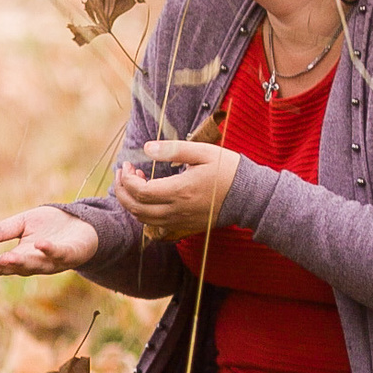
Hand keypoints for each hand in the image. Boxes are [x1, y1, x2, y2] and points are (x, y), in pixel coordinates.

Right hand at [0, 206, 100, 276]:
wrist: (82, 222)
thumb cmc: (51, 225)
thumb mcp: (22, 224)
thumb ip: (0, 232)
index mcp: (22, 256)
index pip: (1, 265)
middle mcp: (37, 263)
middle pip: (17, 268)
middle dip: (2, 267)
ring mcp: (54, 260)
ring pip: (36, 264)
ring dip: (22, 262)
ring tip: (7, 257)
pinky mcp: (71, 253)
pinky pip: (60, 253)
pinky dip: (50, 250)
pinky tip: (40, 244)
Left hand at [115, 141, 242, 241]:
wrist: (250, 197)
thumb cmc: (228, 170)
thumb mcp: (203, 152)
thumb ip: (173, 150)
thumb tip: (146, 148)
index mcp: (180, 191)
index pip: (139, 192)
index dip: (126, 179)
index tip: (127, 164)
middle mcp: (177, 210)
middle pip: (135, 208)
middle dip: (122, 190)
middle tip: (123, 173)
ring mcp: (180, 220)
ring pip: (143, 219)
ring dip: (131, 202)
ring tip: (134, 182)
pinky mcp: (184, 225)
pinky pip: (155, 224)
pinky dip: (143, 212)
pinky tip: (148, 195)